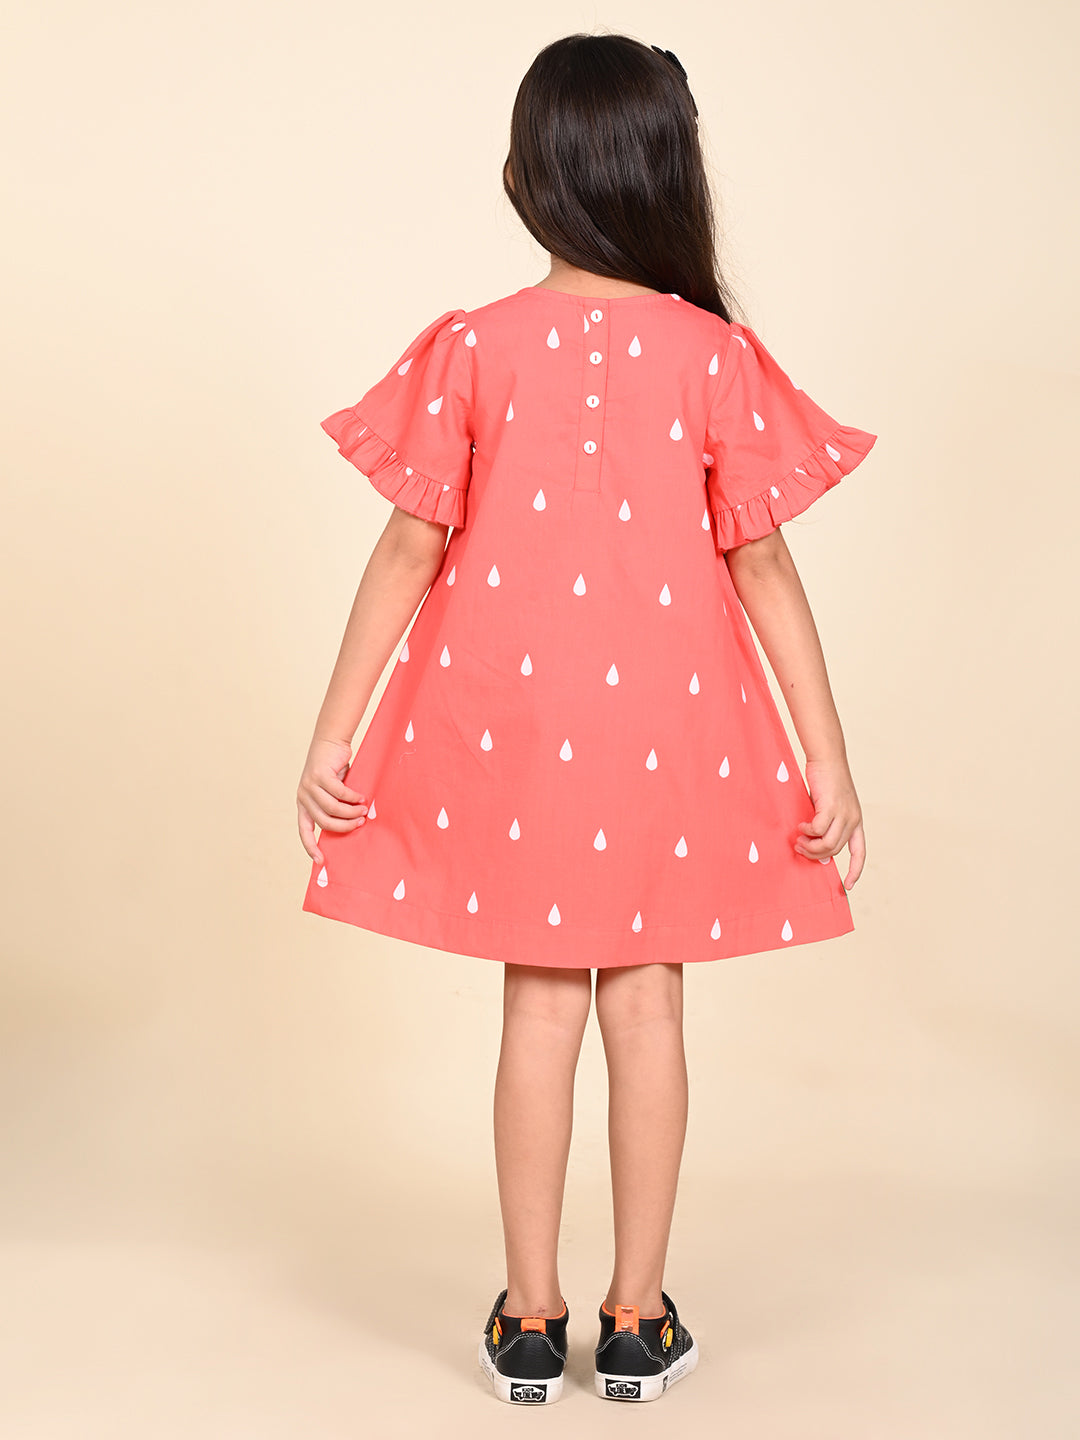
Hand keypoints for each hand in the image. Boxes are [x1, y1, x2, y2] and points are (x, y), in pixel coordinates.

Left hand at [297, 737, 368, 864]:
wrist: (329, 741)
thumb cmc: (333, 768)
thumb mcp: (331, 791)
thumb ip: (336, 805)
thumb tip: (352, 824)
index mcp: (303, 803)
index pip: (304, 830)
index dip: (310, 846)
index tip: (320, 861)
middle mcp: (303, 796)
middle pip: (324, 822)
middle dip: (344, 826)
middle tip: (360, 822)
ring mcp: (309, 785)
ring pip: (332, 809)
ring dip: (351, 811)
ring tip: (363, 809)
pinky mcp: (319, 775)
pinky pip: (339, 793)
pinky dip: (352, 797)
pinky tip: (361, 796)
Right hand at [795, 756, 864, 889]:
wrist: (827, 759)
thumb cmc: (825, 781)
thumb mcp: (829, 806)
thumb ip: (826, 824)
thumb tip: (814, 844)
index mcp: (856, 821)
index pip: (860, 852)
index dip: (855, 870)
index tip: (848, 885)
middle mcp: (853, 819)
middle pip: (835, 850)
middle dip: (815, 854)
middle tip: (799, 847)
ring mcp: (844, 813)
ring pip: (827, 843)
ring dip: (810, 846)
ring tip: (798, 839)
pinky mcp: (831, 807)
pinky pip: (818, 829)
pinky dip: (807, 831)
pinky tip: (800, 826)